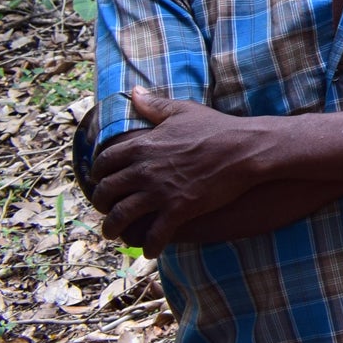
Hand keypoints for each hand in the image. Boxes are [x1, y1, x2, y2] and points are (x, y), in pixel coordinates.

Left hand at [90, 89, 272, 254]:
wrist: (245, 149)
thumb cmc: (215, 128)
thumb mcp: (182, 111)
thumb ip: (154, 105)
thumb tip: (134, 92)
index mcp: (142, 145)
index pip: (104, 162)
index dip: (98, 173)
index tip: (100, 180)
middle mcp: (144, 170)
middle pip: (106, 191)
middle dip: (100, 203)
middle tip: (105, 208)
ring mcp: (160, 192)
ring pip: (121, 216)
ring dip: (112, 228)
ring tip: (113, 233)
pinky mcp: (178, 209)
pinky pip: (154, 234)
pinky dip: (148, 245)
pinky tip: (150, 250)